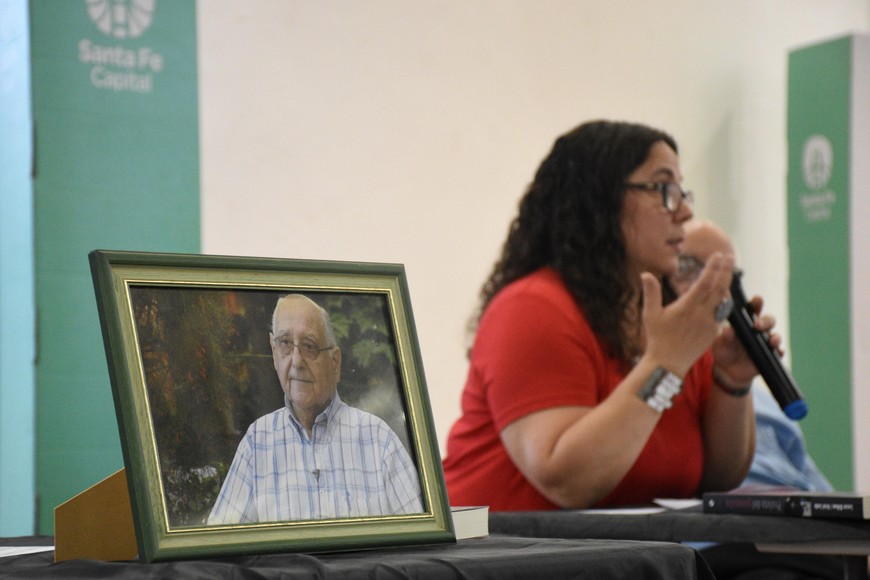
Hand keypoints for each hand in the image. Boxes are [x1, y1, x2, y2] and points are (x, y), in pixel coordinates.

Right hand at [641, 252, 734, 375]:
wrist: (668, 363)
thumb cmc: (657, 338)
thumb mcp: (650, 315)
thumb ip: (651, 293)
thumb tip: (646, 274)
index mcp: (687, 308)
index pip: (704, 283)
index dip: (713, 268)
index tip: (718, 255)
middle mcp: (701, 314)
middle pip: (719, 289)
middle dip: (726, 271)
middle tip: (729, 257)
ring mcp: (710, 324)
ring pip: (724, 301)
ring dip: (726, 286)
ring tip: (727, 272)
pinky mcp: (713, 332)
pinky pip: (722, 313)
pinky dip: (724, 301)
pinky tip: (723, 295)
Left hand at [712, 294, 780, 385]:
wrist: (726, 371)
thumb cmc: (723, 350)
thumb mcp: (720, 343)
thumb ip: (725, 337)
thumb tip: (728, 330)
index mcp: (745, 322)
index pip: (753, 308)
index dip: (757, 302)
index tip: (757, 299)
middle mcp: (758, 330)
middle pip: (769, 320)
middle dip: (766, 321)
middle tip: (757, 325)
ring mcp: (765, 342)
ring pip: (776, 336)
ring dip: (776, 337)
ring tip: (771, 340)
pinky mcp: (769, 356)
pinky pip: (778, 352)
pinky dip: (780, 351)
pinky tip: (779, 351)